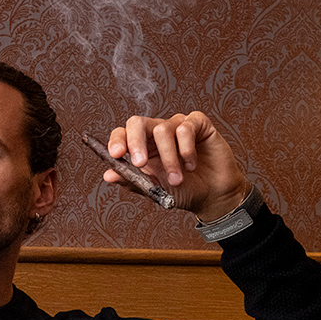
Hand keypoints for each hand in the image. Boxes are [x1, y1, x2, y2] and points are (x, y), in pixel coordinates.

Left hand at [105, 112, 249, 222]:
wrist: (212, 196)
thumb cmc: (184, 191)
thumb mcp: (155, 190)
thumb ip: (133, 181)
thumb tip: (108, 175)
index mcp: (143, 146)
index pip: (123, 133)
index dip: (117, 141)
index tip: (116, 155)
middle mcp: (158, 132)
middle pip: (137, 122)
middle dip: (135, 142)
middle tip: (140, 163)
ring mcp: (178, 125)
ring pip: (163, 130)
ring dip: (169, 158)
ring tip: (177, 178)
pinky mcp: (198, 123)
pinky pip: (186, 127)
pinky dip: (187, 149)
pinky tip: (192, 165)